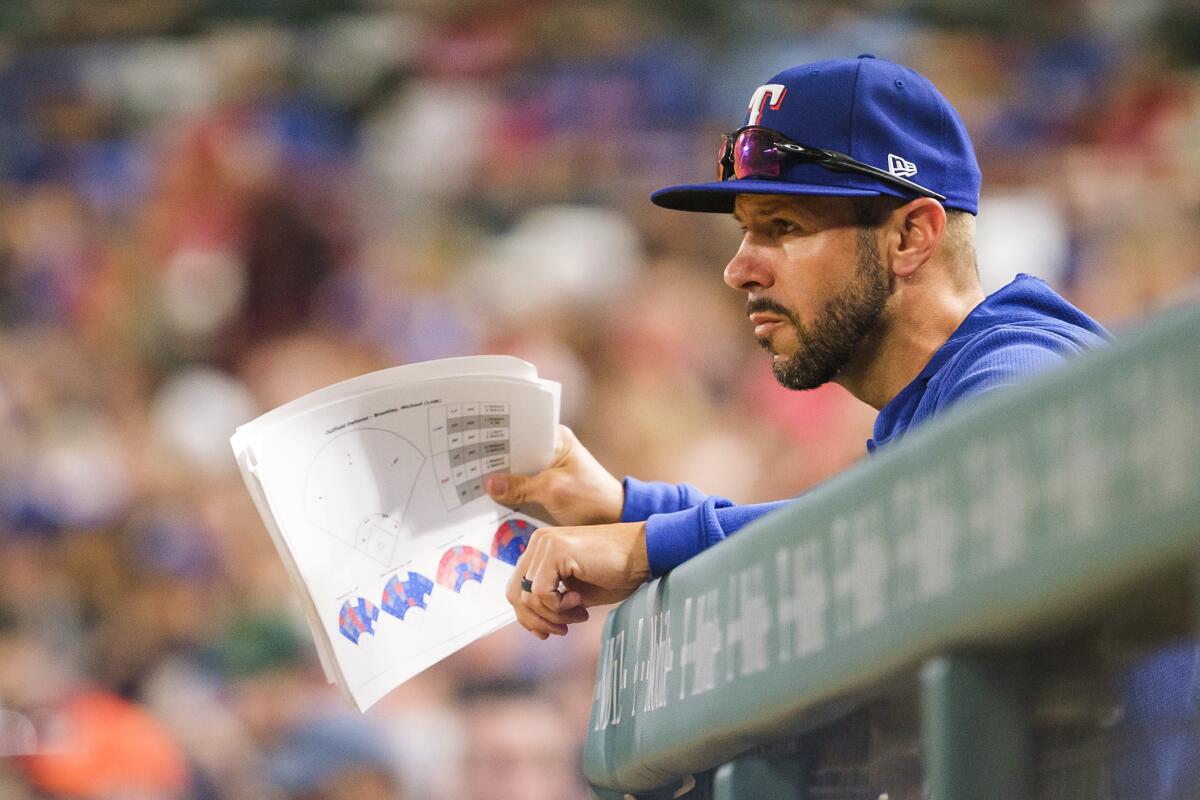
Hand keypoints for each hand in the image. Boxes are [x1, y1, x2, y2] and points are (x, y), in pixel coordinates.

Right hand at [484, 425, 623, 525]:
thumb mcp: (554, 490)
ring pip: (515, 469)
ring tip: (472, 482)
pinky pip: (521, 484)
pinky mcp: (544, 485)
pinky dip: (509, 491)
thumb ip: (521, 486)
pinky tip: (490, 498)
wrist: (614, 520)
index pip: (519, 430)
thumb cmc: (592, 499)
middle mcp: (549, 448)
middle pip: (514, 450)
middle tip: (466, 465)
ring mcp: (546, 467)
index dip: (497, 437)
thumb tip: (490, 484)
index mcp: (555, 437)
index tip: (474, 442)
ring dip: (500, 478)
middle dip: (494, 460)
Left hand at [506, 522, 650, 638]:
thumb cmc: (617, 572)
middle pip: (515, 594)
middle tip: (563, 628)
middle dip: (538, 620)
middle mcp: (538, 542)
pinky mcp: (556, 551)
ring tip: (579, 614)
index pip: (517, 588)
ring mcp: (545, 544)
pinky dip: (559, 607)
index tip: (551, 630)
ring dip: (553, 615)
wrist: (645, 553)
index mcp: (541, 548)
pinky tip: (580, 602)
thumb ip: (551, 599)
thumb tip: (531, 622)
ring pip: (527, 597)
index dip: (529, 617)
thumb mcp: (576, 591)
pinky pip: (540, 593)